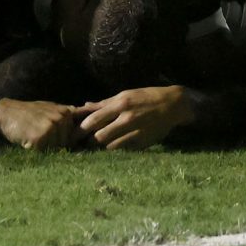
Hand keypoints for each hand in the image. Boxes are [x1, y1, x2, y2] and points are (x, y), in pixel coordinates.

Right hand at [0, 98, 87, 150]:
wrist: (6, 111)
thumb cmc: (28, 111)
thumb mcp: (50, 107)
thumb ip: (68, 112)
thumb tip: (90, 110)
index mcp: (65, 113)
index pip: (73, 136)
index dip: (65, 142)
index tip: (50, 138)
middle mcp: (60, 119)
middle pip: (64, 145)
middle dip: (53, 145)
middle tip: (37, 135)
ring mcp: (50, 128)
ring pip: (54, 150)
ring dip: (44, 149)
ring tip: (32, 136)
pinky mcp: (39, 139)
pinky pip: (42, 153)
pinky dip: (34, 150)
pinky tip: (27, 140)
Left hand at [77, 87, 193, 150]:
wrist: (173, 105)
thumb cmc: (146, 97)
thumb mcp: (125, 94)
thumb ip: (104, 103)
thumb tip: (85, 106)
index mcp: (120, 104)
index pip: (93, 120)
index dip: (80, 130)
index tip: (73, 136)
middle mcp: (126, 118)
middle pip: (99, 137)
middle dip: (89, 143)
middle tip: (83, 145)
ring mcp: (135, 132)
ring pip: (110, 147)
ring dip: (101, 149)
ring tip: (96, 149)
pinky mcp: (143, 143)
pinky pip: (124, 150)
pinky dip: (116, 151)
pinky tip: (113, 149)